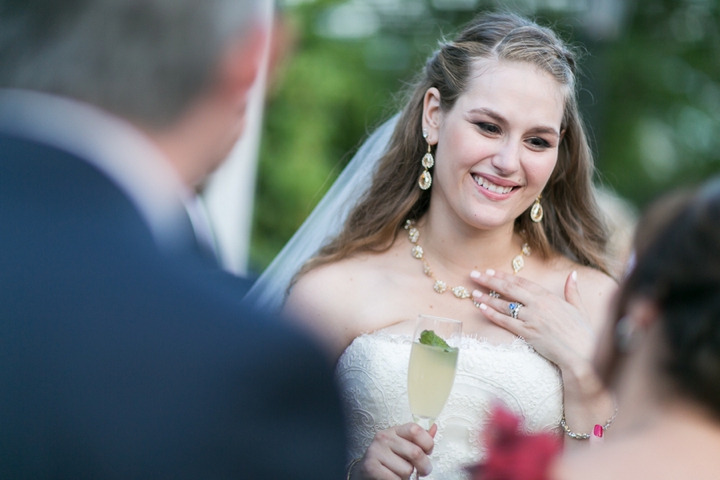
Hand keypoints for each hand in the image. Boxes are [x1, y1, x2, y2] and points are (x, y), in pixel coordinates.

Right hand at [353, 423, 436, 479]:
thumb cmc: (390, 459)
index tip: (428, 453)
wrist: (366, 471)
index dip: (427, 443)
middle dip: (424, 466)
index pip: (415, 430)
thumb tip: (434, 427)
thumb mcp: (403, 445)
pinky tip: (392, 478)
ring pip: (407, 469)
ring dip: (407, 477)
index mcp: (395, 430)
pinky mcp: (371, 467)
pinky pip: (396, 479)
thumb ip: (419, 439)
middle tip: (423, 471)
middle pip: (415, 453)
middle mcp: (384, 437)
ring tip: (400, 473)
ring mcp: (376, 451)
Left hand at [469, 269, 594, 368]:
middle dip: (489, 281)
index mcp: (549, 297)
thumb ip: (573, 291)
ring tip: (473, 292)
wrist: (581, 354)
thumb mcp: (579, 308)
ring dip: (486, 297)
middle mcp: (538, 304)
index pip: (522, 282)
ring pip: (504, 305)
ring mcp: (532, 318)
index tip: (491, 271)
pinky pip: (505, 321)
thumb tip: (572, 275)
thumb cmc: (582, 333)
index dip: (505, 276)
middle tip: (474, 275)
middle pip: (509, 289)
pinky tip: (481, 308)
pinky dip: (492, 314)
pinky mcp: (528, 333)